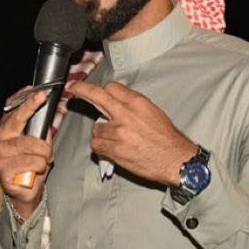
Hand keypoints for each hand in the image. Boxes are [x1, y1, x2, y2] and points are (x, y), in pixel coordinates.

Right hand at [0, 88, 53, 218]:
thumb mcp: (41, 142)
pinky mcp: (3, 169)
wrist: (27, 189)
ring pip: (33, 146)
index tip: (41, 94)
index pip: (15, 108)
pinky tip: (35, 172)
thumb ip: (43, 127)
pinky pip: (33, 162)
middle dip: (39, 132)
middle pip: (19, 123)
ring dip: (44, 156)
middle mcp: (1, 137)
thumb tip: (54, 110)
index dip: (27, 100)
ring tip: (42, 162)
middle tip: (48, 146)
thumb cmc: (33, 162)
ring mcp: (0, 153)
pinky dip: (41, 167)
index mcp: (8, 127)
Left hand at [65, 80, 195, 186]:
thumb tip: (117, 102)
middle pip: (97, 96)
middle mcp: (126, 114)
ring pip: (96, 128)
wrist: (175, 160)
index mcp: (137, 103)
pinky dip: (101, 148)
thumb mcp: (153, 112)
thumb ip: (133, 105)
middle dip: (82, 90)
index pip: (111, 88)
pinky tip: (112, 150)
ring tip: (115, 140)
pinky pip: (96, 145)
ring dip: (101, 134)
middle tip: (73, 89)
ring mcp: (119, 132)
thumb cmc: (167, 138)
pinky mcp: (115, 150)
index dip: (103, 90)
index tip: (94, 90)